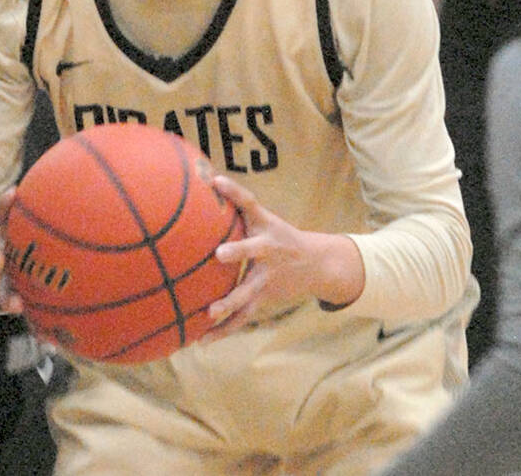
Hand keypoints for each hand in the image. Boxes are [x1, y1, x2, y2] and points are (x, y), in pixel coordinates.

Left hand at [203, 175, 363, 340]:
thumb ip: (236, 206)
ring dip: (229, 303)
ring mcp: (268, 277)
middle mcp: (268, 250)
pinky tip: (202, 340)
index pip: (249, 203)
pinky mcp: (264, 298)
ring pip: (247, 292)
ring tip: (209, 313)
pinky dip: (223, 330)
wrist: (318, 264)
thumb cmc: (278, 235)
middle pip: (253, 250)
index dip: (234, 191)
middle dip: (238, 252)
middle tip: (219, 254)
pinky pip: (243, 317)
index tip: (216, 180)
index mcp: (265, 226)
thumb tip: (202, 181)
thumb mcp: (264, 218)